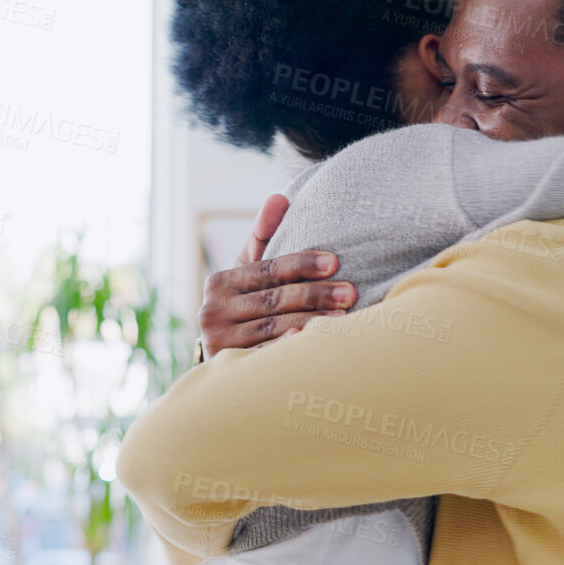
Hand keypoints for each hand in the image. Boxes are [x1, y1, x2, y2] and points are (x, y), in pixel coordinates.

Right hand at [198, 194, 356, 357]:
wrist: (223, 351)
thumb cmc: (246, 304)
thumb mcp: (249, 270)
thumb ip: (264, 235)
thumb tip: (279, 198)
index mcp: (221, 282)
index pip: (268, 269)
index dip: (302, 264)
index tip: (335, 262)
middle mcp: (214, 311)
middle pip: (273, 300)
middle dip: (315, 295)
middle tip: (350, 293)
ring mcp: (220, 341)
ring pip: (273, 328)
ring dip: (310, 322)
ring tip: (343, 318)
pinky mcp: (230, 367)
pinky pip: (264, 356)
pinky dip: (286, 349)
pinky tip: (308, 343)